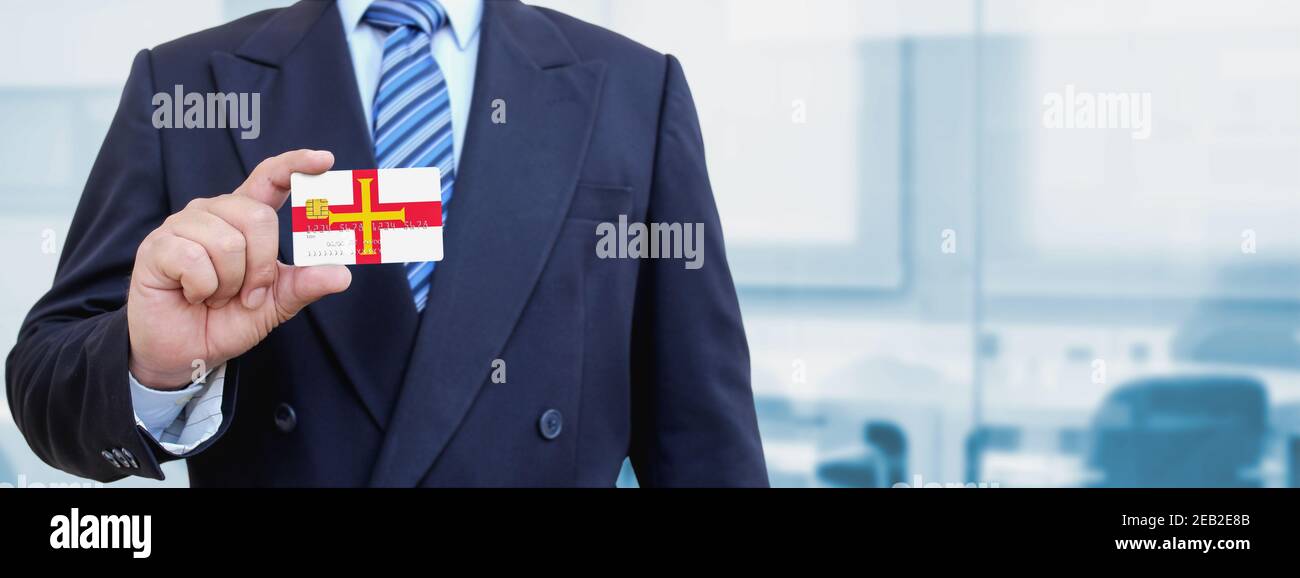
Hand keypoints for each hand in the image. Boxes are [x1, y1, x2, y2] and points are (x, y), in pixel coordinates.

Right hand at [127, 149, 351, 389]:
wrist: (184, 352)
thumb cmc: (225, 320)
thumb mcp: (275, 305)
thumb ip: (305, 285)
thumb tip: (342, 274)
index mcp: (243, 218)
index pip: (269, 179)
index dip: (295, 165)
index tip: (324, 160)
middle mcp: (213, 212)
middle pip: (258, 217)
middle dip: (262, 267)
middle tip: (249, 295)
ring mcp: (182, 225)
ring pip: (228, 242)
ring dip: (229, 283)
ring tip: (215, 296)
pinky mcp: (157, 246)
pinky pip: (194, 259)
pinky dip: (203, 288)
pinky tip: (192, 295)